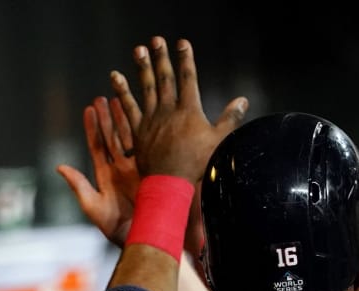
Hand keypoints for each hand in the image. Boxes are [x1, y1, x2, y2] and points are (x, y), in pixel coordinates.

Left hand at [57, 96, 140, 246]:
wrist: (144, 237)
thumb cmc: (116, 228)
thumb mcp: (94, 207)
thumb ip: (79, 186)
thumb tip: (59, 167)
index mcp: (105, 176)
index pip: (97, 146)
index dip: (92, 128)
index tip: (88, 109)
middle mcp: (121, 170)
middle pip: (113, 137)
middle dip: (108, 118)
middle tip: (102, 97)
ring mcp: (137, 169)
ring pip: (129, 138)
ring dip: (124, 119)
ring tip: (120, 98)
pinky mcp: (152, 171)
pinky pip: (146, 147)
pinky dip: (143, 131)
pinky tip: (142, 115)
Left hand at [123, 36, 246, 181]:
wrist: (170, 182)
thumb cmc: (196, 164)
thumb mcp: (219, 141)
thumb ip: (230, 118)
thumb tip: (242, 101)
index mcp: (189, 110)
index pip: (188, 78)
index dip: (186, 59)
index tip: (182, 44)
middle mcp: (169, 110)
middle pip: (165, 78)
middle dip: (162, 57)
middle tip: (156, 40)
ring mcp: (152, 118)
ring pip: (146, 87)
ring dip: (142, 67)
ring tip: (139, 50)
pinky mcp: (139, 129)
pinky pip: (128, 106)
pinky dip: (122, 91)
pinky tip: (116, 77)